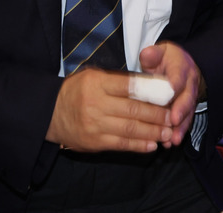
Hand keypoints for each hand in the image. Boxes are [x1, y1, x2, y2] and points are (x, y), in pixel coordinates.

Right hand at [46, 68, 172, 152]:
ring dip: (152, 132)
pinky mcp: (94, 142)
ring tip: (168, 132)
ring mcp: (95, 124)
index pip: (130, 85)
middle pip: (134, 109)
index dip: (152, 90)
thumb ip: (118, 81)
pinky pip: (121, 144)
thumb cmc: (77, 91)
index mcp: (98, 82)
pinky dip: (138, 145)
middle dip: (157, 114)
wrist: (50, 113)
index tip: (170, 94)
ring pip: (130, 128)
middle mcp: (96, 103)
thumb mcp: (93, 77)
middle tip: (173, 116)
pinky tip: (152, 144)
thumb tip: (149, 86)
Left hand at [139, 42, 204, 147]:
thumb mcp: (159, 52)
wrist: (180, 65)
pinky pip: (184, 122)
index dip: (175, 85)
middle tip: (173, 121)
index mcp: (181, 67)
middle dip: (180, 111)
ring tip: (172, 140)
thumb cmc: (165, 60)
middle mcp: (189, 84)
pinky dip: (178, 133)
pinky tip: (170, 143)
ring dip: (180, 127)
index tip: (170, 92)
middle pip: (187, 98)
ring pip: (187, 114)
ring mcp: (190, 98)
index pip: (178, 76)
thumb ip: (153, 54)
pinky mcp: (187, 110)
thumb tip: (147, 54)